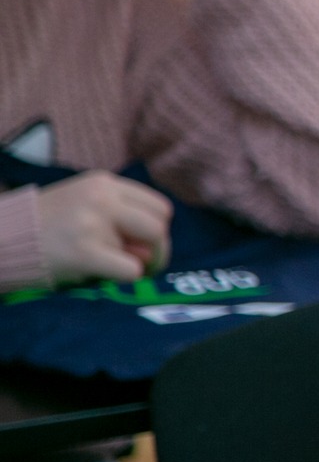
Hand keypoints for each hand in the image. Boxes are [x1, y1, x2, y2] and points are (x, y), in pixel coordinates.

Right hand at [36, 171, 172, 283]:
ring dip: (142, 263)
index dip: (156, 229)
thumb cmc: (47, 228)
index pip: (159, 206)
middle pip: (160, 223)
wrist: (2, 239)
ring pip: (150, 245)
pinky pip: (131, 270)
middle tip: (143, 263)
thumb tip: (153, 249)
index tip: (142, 245)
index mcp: (104, 183)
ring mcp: (92, 223)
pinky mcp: (83, 252)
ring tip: (115, 267)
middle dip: (159, 248)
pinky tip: (104, 275)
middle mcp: (102, 197)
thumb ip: (120, 218)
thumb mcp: (85, 208)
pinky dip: (126, 278)